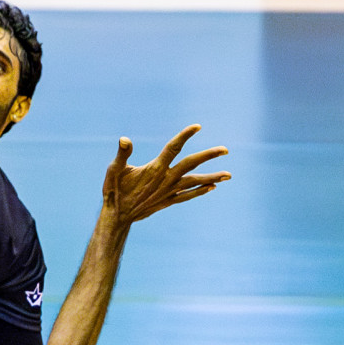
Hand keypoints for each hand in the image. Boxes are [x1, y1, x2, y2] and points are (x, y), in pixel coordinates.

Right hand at [103, 125, 229, 225]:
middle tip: (226, 150)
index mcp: (155, 168)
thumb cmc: (114, 191)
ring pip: (194, 183)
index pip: (173, 148)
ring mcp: (169, 192)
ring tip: (228, 175)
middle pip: (191, 164)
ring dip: (212, 177)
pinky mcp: (168, 201)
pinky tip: (212, 187)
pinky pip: (188, 196)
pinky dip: (200, 191)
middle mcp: (166, 180)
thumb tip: (124, 139)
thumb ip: (122, 154)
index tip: (198, 127)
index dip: (185, 136)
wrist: (118, 217)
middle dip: (208, 156)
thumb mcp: (114, 171)